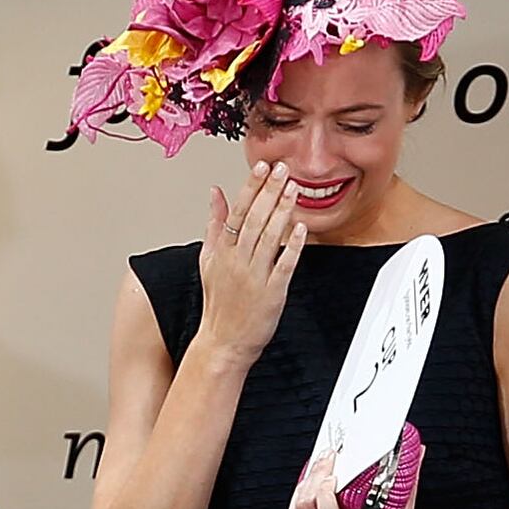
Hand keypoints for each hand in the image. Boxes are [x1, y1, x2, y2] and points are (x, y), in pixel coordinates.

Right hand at [196, 161, 306, 367]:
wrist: (223, 342)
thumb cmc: (218, 303)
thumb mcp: (209, 260)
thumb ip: (214, 224)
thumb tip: (215, 193)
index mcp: (222, 251)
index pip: (237, 211)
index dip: (251, 187)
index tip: (262, 167)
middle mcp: (237, 260)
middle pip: (254, 219)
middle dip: (269, 191)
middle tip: (282, 169)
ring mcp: (254, 276)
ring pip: (268, 238)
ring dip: (282, 211)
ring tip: (294, 190)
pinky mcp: (271, 293)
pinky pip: (283, 265)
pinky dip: (292, 246)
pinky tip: (300, 228)